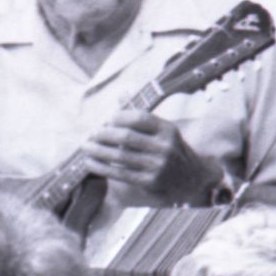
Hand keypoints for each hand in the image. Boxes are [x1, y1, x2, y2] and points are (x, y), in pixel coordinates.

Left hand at [78, 112, 215, 200]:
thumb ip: (140, 114)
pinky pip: (120, 174)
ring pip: (120, 156)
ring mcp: (158, 165)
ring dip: (98, 151)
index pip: (138, 118)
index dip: (118, 117)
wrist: (191, 179)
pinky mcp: (150, 182)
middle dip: (103, 134)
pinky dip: (102, 168)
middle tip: (90, 134)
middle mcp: (165, 147)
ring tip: (85, 147)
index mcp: (167, 129)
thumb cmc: (170, 149)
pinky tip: (91, 163)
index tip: (106, 120)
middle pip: (126, 137)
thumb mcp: (162, 129)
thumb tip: (120, 94)